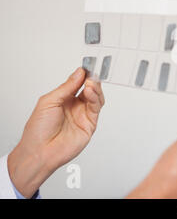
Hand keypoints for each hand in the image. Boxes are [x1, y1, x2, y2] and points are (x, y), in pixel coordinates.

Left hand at [7, 67, 104, 197]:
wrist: (40, 151)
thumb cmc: (38, 129)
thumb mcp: (49, 101)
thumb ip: (67, 87)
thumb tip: (79, 73)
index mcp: (64, 99)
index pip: (78, 83)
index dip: (83, 74)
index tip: (87, 66)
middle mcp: (75, 106)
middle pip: (90, 89)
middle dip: (92, 80)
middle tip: (92, 74)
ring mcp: (83, 115)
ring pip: (96, 97)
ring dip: (95, 88)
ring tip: (90, 83)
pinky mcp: (90, 124)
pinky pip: (97, 108)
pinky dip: (95, 98)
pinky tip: (90, 92)